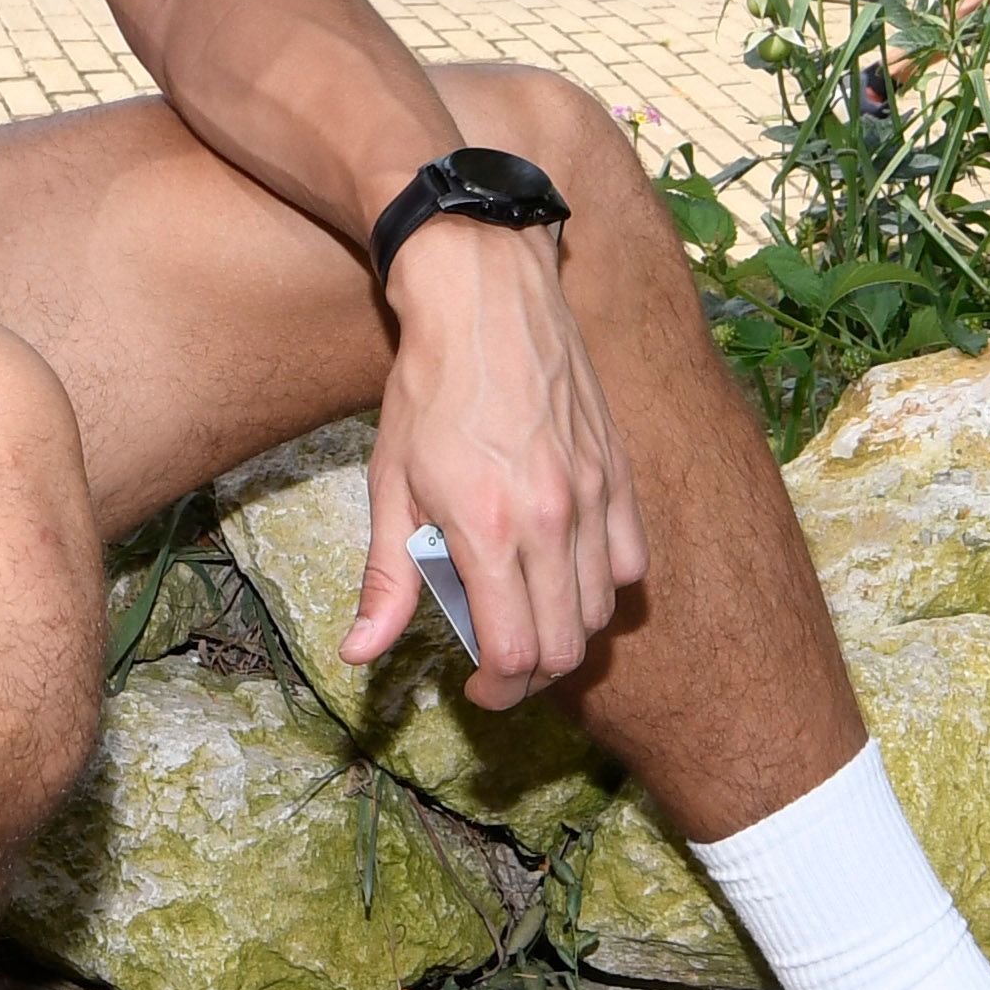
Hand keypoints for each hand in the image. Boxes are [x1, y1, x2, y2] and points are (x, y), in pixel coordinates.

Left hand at [348, 218, 643, 710]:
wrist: (486, 298)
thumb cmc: (428, 389)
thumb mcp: (390, 484)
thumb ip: (385, 579)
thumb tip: (360, 653)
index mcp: (487, 529)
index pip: (515, 653)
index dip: (497, 691)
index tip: (476, 688)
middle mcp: (551, 519)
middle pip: (566, 647)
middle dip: (531, 677)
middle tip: (499, 667)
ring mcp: (594, 495)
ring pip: (601, 610)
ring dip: (567, 633)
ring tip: (529, 619)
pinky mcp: (618, 471)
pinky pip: (629, 561)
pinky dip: (604, 587)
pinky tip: (568, 573)